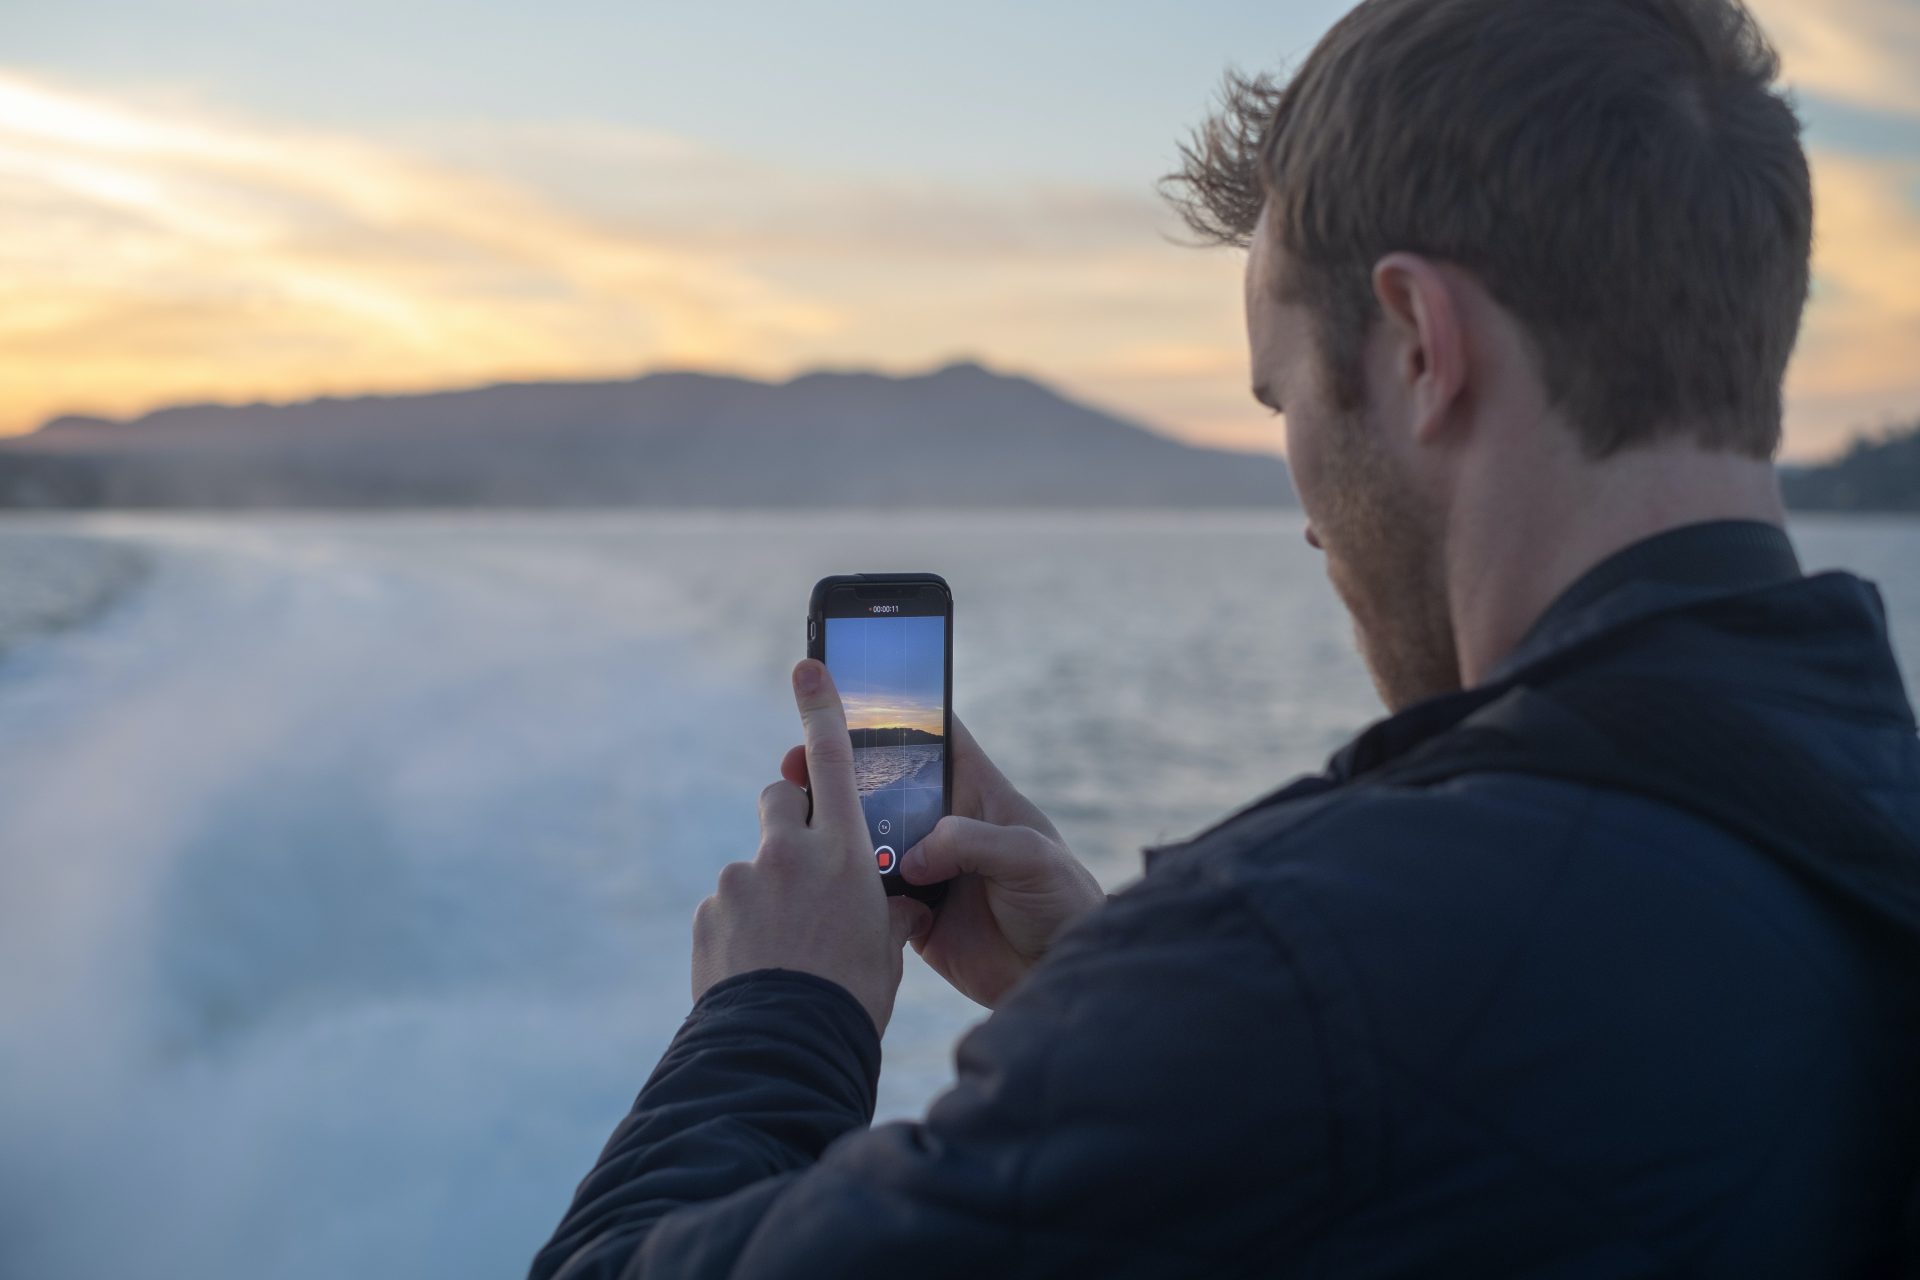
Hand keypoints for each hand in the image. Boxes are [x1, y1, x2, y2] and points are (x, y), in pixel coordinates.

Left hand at [692, 658, 930, 1038]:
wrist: (782, 1050)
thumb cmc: (852, 999)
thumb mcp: (887, 949)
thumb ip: (888, 910)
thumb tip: (900, 905)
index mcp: (844, 852)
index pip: (830, 761)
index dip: (820, 709)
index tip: (807, 665)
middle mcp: (787, 853)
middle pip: (779, 799)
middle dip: (791, 817)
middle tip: (806, 861)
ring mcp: (740, 881)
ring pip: (755, 864)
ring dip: (769, 890)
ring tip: (786, 949)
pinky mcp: (708, 913)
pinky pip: (729, 906)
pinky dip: (744, 928)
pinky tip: (760, 968)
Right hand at [780, 711, 1103, 1009]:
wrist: (1057, 974)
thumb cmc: (1061, 901)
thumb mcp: (1029, 856)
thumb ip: (972, 842)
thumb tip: (913, 857)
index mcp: (979, 794)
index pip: (937, 738)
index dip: (899, 714)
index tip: (849, 696)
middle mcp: (947, 825)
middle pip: (887, 785)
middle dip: (842, 769)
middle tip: (797, 761)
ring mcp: (927, 868)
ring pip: (869, 837)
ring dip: (836, 827)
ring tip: (794, 814)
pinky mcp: (913, 913)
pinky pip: (871, 892)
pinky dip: (846, 885)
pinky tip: (815, 876)